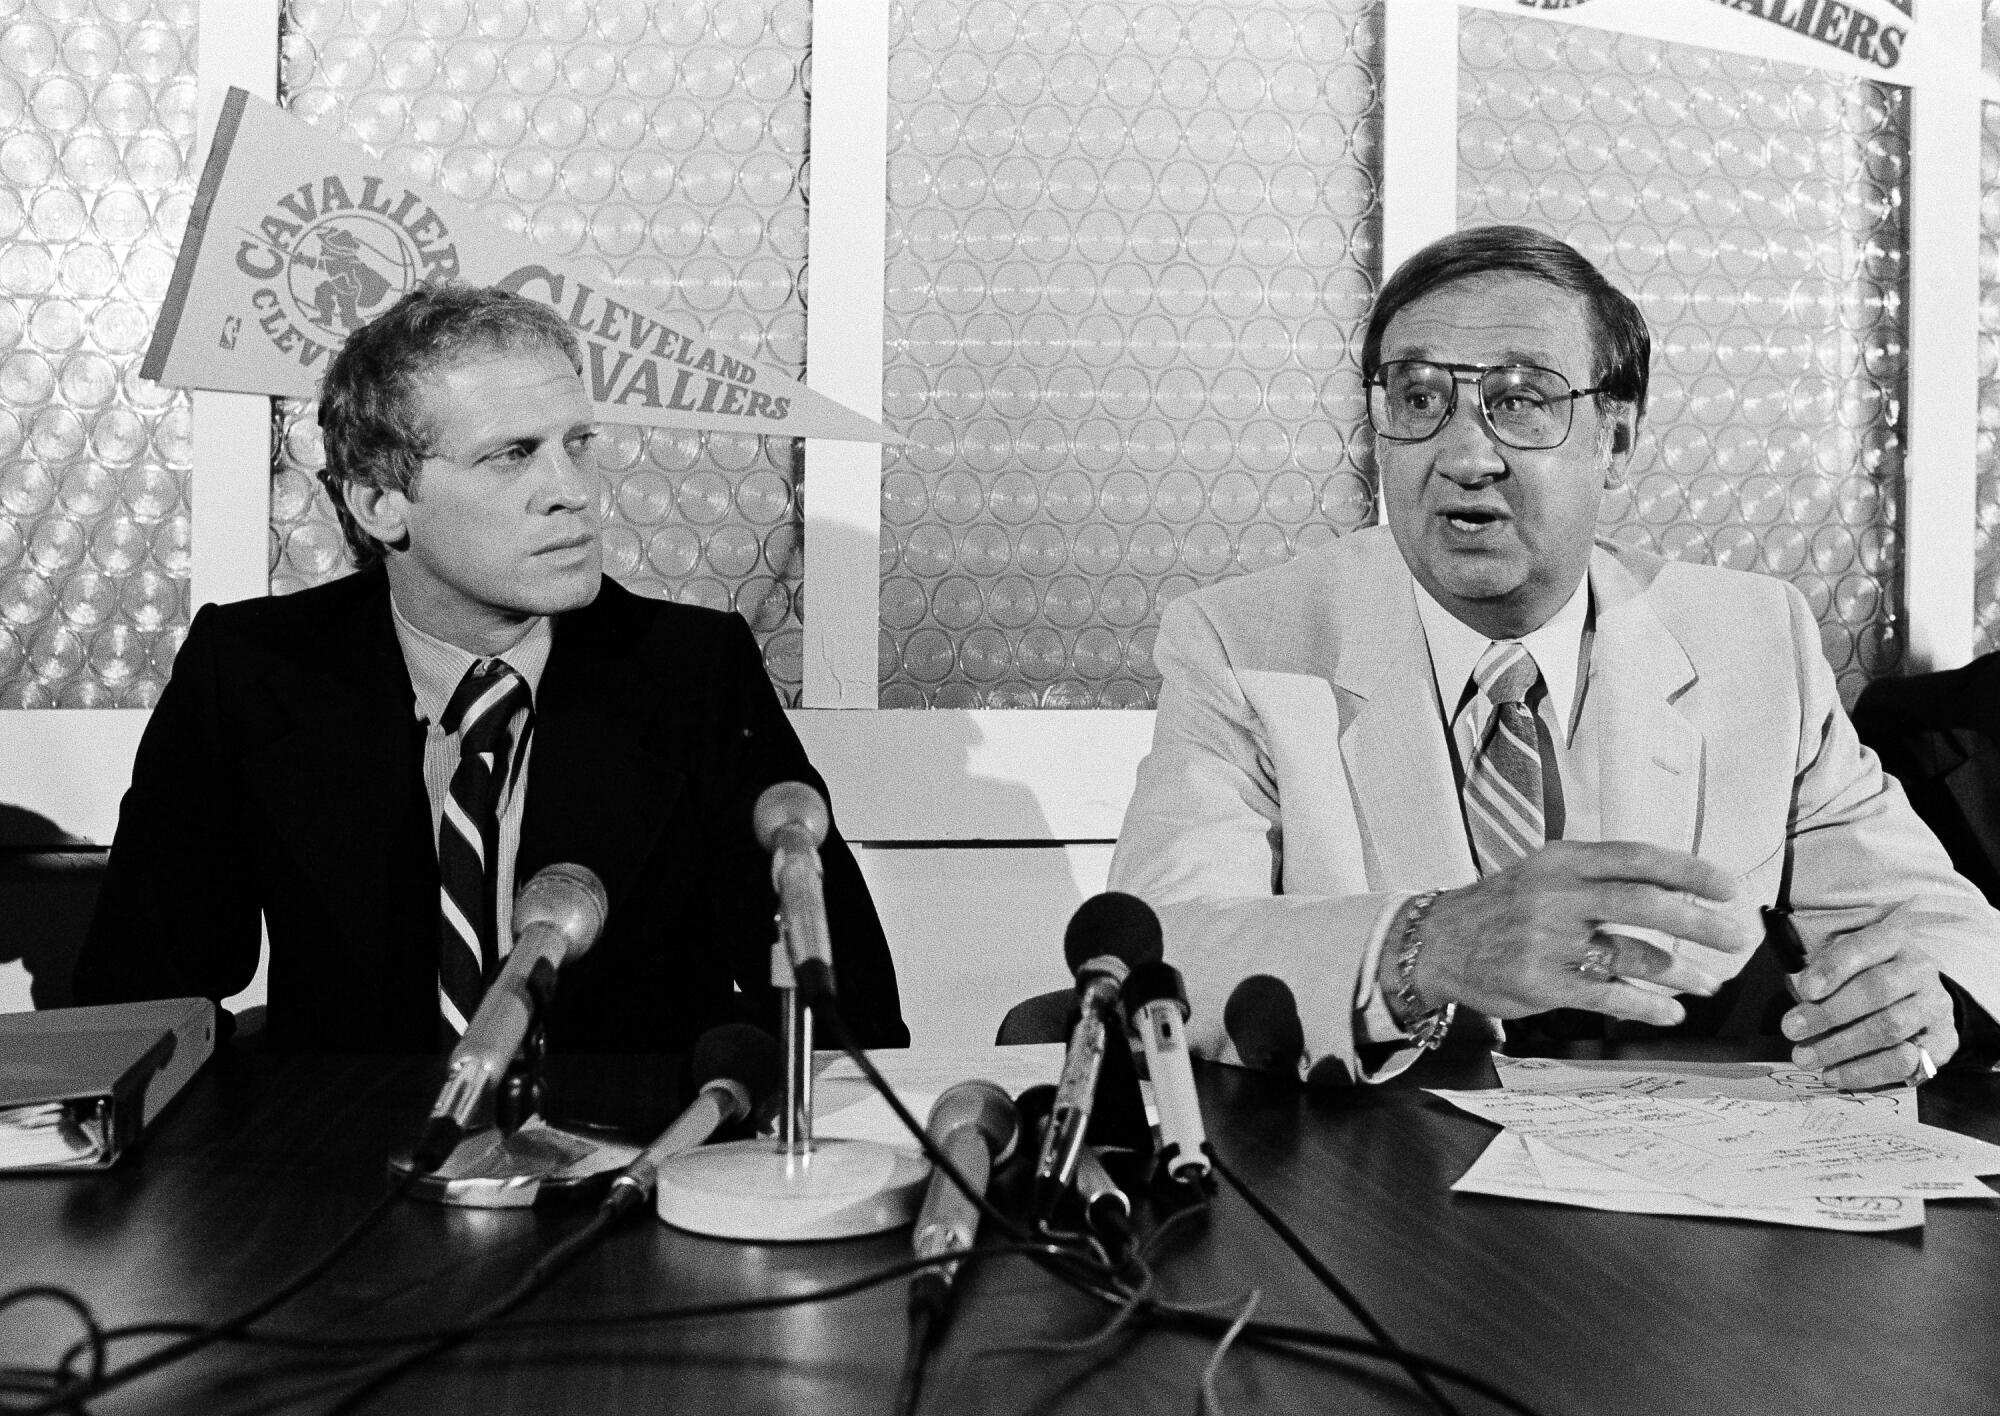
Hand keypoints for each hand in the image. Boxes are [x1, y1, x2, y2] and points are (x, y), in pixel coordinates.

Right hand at [1391, 841, 1759, 1026]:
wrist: (1437, 942)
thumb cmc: (1501, 908)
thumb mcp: (1543, 873)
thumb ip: (1598, 876)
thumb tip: (1673, 889)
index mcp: (1561, 861)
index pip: (1636, 857)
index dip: (1688, 870)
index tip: (1728, 887)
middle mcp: (1555, 895)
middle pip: (1643, 904)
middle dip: (1699, 922)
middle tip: (1734, 937)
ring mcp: (1546, 941)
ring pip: (1631, 955)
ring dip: (1681, 972)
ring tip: (1707, 982)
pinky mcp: (1540, 983)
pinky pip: (1608, 995)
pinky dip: (1647, 1005)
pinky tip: (1668, 1010)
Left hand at [1782, 935, 1956, 1089]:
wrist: (1915, 999)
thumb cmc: (1864, 978)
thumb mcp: (1842, 967)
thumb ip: (1821, 981)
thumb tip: (1799, 1010)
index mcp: (1893, 942)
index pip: (1864, 948)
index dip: (1834, 969)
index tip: (1805, 991)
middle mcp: (1920, 970)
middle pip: (1877, 989)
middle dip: (1830, 1013)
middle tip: (1792, 1030)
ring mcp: (1936, 1006)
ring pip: (1891, 1027)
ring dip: (1842, 1046)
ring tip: (1806, 1057)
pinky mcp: (1944, 1042)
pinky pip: (1905, 1062)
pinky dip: (1865, 1072)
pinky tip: (1834, 1074)